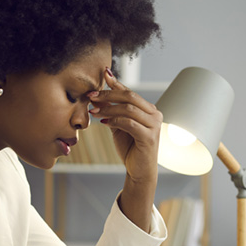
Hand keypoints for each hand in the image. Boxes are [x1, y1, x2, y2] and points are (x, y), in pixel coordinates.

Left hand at [88, 68, 161, 183]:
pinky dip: (114, 121)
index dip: (115, 83)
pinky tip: (103, 122)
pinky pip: (129, 123)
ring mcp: (154, 125)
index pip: (130, 92)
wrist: (139, 171)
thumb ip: (111, 111)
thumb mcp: (118, 125)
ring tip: (93, 111)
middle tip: (91, 95)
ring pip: (128, 109)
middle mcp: (155, 114)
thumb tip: (95, 96)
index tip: (102, 74)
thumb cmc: (130, 148)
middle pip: (130, 96)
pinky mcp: (149, 137)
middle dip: (108, 94)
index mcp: (149, 109)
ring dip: (108, 109)